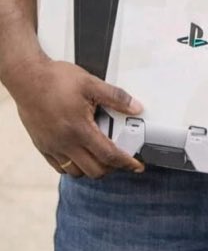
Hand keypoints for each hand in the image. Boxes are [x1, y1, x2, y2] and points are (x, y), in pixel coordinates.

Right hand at [7, 56, 144, 177]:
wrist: (27, 78)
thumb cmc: (55, 80)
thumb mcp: (91, 84)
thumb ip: (117, 97)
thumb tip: (136, 107)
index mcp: (79, 129)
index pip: (108, 155)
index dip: (126, 163)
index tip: (137, 166)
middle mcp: (65, 142)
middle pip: (94, 170)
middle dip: (112, 168)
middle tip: (120, 158)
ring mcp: (52, 146)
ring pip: (76, 172)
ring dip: (92, 168)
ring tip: (102, 156)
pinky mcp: (42, 146)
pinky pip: (60, 167)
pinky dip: (74, 166)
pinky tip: (82, 154)